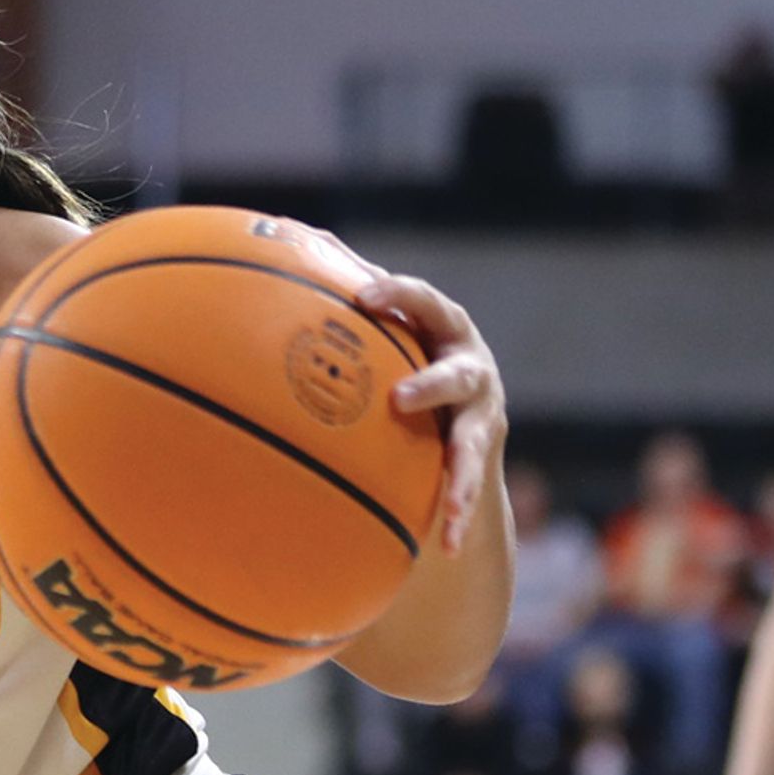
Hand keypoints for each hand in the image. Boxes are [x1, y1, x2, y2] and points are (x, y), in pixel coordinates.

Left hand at [356, 270, 507, 554]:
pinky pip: (470, 488)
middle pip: (459, 370)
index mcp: (442, 329)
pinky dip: (459, 514)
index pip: (425, 303)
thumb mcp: (384, 324)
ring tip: (448, 500)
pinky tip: (449, 545)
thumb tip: (293, 229)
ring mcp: (480, 415)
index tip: (364, 296)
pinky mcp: (479, 458)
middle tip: (399, 398)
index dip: (399, 295)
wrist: (454, 418)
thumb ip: (350, 282)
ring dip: (461, 470)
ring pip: (473, 441)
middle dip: (434, 384)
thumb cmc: (404, 354)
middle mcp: (470, 368)